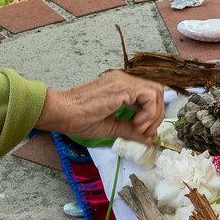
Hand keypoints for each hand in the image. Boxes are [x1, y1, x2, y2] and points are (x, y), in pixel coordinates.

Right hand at [38, 70, 164, 142]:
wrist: (62, 113)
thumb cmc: (79, 119)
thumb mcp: (111, 127)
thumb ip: (131, 130)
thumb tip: (148, 139)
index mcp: (121, 87)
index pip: (149, 95)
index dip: (153, 114)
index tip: (143, 132)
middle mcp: (124, 80)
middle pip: (157, 92)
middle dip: (157, 115)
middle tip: (145, 132)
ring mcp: (123, 81)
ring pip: (156, 92)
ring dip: (153, 114)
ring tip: (139, 128)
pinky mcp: (122, 87)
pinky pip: (149, 96)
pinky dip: (148, 112)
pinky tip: (136, 123)